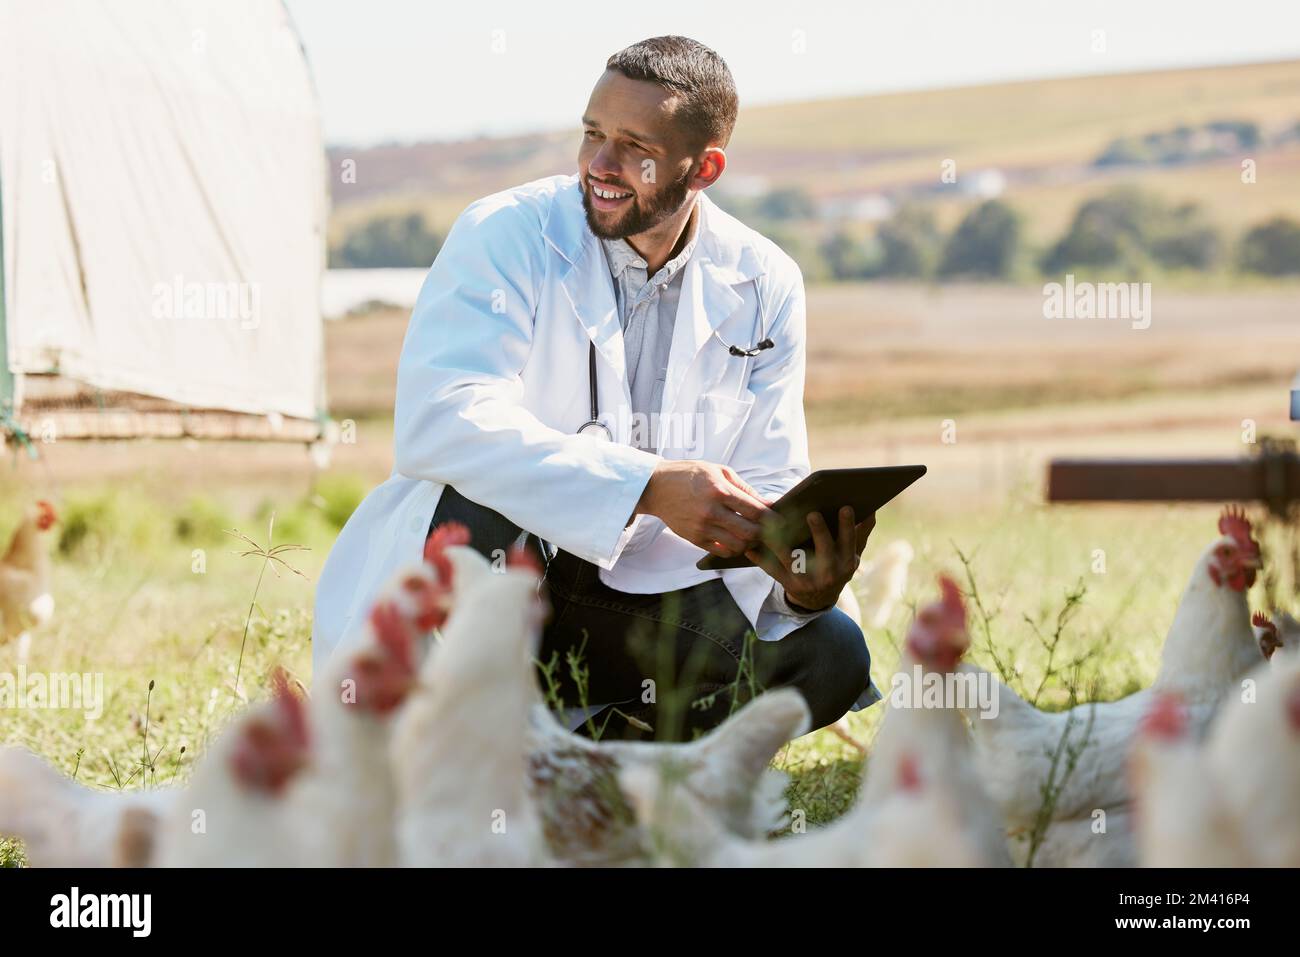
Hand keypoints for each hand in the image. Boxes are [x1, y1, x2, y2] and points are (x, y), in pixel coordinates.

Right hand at [634, 460, 773, 556]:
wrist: (656, 487)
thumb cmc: (690, 475)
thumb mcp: (718, 471)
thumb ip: (744, 488)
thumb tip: (768, 504)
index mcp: (720, 490)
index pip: (755, 511)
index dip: (772, 518)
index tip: (780, 521)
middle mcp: (711, 511)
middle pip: (749, 532)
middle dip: (763, 533)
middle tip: (767, 530)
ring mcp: (701, 527)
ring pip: (737, 545)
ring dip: (749, 543)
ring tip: (750, 535)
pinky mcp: (694, 538)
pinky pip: (721, 551)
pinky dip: (733, 548)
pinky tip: (735, 539)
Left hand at [746, 507, 875, 611]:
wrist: (818, 599)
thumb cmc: (836, 566)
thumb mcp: (851, 554)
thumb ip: (861, 533)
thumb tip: (871, 510)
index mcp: (846, 561)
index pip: (849, 541)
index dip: (848, 525)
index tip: (846, 506)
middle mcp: (829, 573)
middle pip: (825, 550)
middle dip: (820, 532)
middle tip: (813, 512)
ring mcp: (808, 579)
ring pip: (792, 558)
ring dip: (781, 541)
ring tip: (773, 522)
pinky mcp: (788, 584)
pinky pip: (771, 570)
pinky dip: (759, 558)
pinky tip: (749, 546)